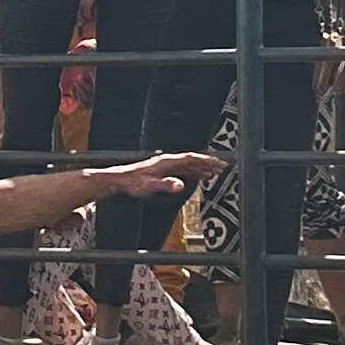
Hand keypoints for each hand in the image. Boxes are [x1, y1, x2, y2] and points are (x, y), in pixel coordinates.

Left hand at [103, 149, 225, 201]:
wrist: (121, 180)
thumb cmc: (133, 183)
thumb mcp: (149, 186)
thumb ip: (166, 185)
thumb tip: (181, 185)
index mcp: (167, 162)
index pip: (191, 158)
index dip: (205, 160)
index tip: (218, 162)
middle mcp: (168, 161)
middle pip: (193, 160)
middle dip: (209, 163)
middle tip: (223, 166)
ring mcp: (167, 166)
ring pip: (190, 165)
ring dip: (203, 168)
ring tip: (216, 172)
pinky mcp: (165, 171)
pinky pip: (184, 170)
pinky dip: (195, 172)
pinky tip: (201, 177)